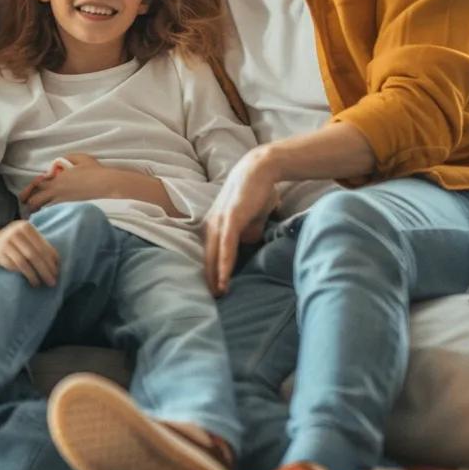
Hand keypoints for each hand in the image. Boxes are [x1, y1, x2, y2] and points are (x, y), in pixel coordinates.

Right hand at [0, 220, 59, 287]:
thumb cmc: (17, 242)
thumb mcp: (28, 238)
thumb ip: (41, 246)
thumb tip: (57, 264)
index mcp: (25, 226)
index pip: (41, 247)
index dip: (50, 261)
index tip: (57, 273)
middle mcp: (14, 231)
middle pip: (33, 255)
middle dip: (44, 270)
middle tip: (52, 282)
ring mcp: (4, 241)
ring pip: (22, 262)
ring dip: (33, 275)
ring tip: (39, 284)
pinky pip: (11, 266)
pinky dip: (21, 273)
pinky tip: (27, 279)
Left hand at [20, 153, 102, 210]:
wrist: (107, 185)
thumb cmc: (95, 171)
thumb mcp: (80, 158)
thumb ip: (66, 158)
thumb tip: (59, 163)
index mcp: (57, 180)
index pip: (36, 184)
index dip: (32, 186)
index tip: (33, 187)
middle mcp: (57, 193)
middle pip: (35, 200)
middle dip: (30, 201)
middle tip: (28, 202)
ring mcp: (63, 203)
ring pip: (43, 209)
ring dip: (39, 209)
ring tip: (37, 211)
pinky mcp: (70, 209)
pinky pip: (54, 213)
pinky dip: (49, 213)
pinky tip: (50, 215)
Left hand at [205, 145, 279, 296]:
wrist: (260, 169)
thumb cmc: (256, 192)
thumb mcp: (251, 219)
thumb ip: (248, 232)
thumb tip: (249, 243)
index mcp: (215, 225)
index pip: (210, 254)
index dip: (212, 272)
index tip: (214, 291)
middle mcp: (212, 224)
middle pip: (207, 257)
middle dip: (209, 279)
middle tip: (212, 300)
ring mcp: (219, 221)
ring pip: (214, 254)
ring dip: (215, 276)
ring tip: (218, 294)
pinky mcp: (230, 218)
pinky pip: (226, 246)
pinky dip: (224, 263)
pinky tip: (224, 278)